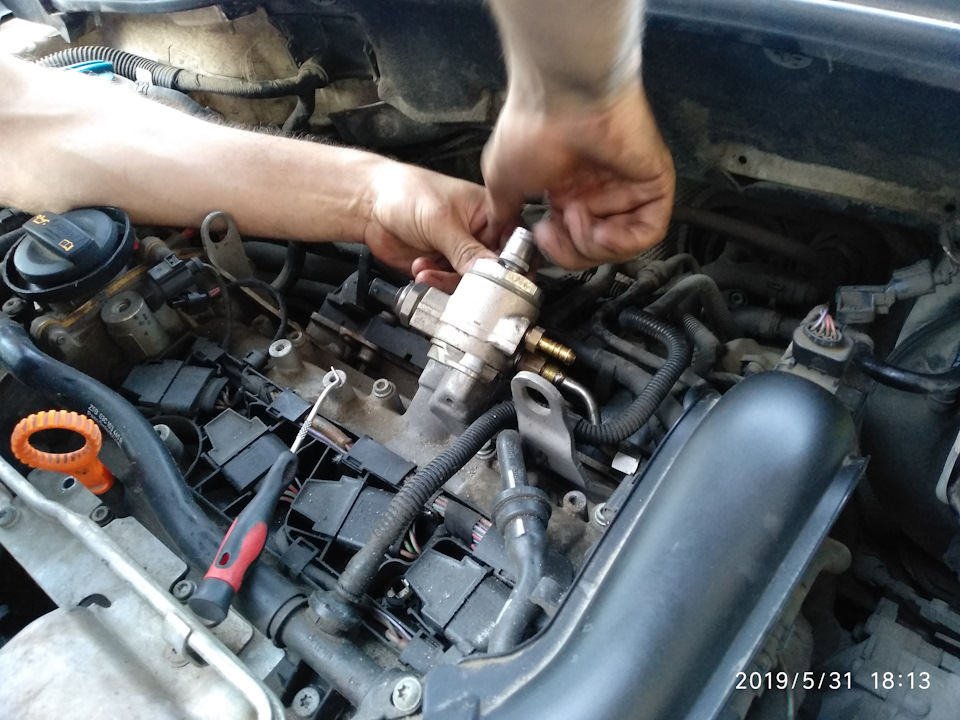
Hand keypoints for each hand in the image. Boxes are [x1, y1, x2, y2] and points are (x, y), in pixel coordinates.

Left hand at [363, 161, 498, 291]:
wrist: (369, 205)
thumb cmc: (406, 192)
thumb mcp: (441, 221)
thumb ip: (467, 250)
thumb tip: (492, 270)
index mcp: (490, 212)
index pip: (514, 243)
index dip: (510, 263)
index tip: (498, 276)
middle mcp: (478, 234)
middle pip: (493, 270)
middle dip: (473, 277)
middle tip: (457, 276)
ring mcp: (460, 253)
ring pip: (469, 283)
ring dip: (447, 281)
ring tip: (428, 270)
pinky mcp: (442, 268)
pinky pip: (448, 287)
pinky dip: (434, 284)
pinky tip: (421, 268)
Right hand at [481, 82, 674, 269]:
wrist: (561, 96)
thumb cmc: (531, 125)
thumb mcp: (502, 179)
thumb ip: (503, 210)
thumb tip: (498, 232)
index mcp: (570, 189)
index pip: (573, 241)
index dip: (557, 250)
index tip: (539, 237)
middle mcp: (600, 189)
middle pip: (597, 250)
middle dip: (571, 253)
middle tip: (552, 233)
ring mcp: (628, 186)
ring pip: (623, 245)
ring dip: (593, 246)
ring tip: (574, 220)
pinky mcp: (654, 183)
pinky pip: (649, 232)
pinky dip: (622, 241)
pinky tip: (599, 228)